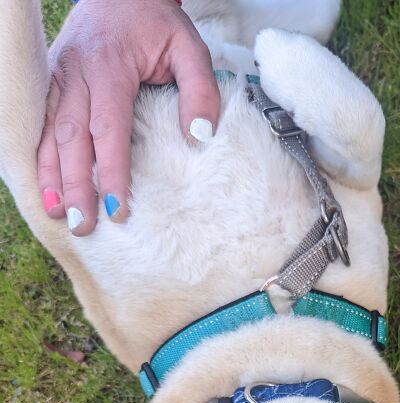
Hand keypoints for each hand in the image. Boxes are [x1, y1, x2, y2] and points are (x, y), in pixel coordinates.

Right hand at [38, 0, 219, 234]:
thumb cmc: (156, 22)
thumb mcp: (189, 46)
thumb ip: (200, 90)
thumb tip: (199, 137)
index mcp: (109, 68)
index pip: (109, 129)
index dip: (111, 172)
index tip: (117, 209)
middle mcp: (76, 75)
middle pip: (72, 138)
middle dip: (75, 185)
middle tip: (83, 225)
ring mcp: (58, 78)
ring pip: (50, 133)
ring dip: (51, 176)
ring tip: (58, 214)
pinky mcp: (51, 82)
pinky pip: (42, 124)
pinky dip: (40, 156)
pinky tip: (44, 187)